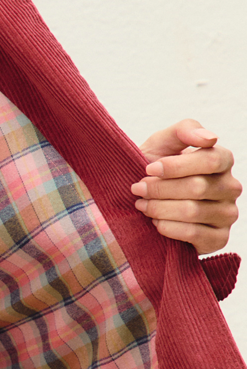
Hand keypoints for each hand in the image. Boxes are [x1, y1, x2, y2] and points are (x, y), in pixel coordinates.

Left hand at [131, 119, 240, 254]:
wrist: (144, 199)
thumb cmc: (155, 168)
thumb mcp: (163, 142)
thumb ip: (185, 130)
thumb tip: (210, 138)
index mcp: (222, 160)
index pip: (210, 160)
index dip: (176, 166)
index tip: (148, 168)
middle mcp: (230, 187)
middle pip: (198, 187)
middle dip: (161, 188)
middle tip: (138, 189)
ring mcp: (228, 214)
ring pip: (194, 211)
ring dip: (160, 208)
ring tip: (142, 205)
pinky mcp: (219, 238)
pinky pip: (196, 235)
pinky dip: (169, 228)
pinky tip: (155, 222)